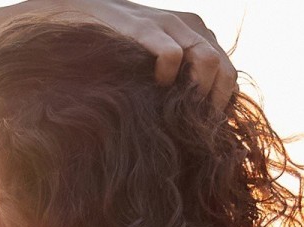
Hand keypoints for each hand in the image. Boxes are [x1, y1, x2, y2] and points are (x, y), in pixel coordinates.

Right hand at [22, 0, 237, 110]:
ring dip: (198, 92)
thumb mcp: (151, 61)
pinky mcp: (145, 27)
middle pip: (224, 69)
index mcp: (197, 34)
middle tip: (194, 130)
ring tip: (180, 113)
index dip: (221, 102)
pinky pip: (171, 55)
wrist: (83, 6)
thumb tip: (189, 116)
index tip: (204, 129)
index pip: (227, 71)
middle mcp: (191, 26)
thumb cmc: (113, 46)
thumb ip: (173, 77)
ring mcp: (170, 24)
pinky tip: (156, 88)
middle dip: (213, 102)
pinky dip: (169, 77)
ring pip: (207, 60)